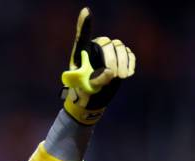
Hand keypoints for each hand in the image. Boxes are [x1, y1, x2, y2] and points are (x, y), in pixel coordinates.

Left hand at [61, 7, 135, 124]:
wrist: (92, 99)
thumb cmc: (82, 92)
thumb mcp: (84, 88)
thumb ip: (95, 80)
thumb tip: (110, 73)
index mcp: (81, 53)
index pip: (83, 36)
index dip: (85, 24)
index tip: (86, 11)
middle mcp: (95, 49)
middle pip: (107, 44)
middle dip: (112, 59)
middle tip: (113, 75)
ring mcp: (109, 52)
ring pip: (120, 47)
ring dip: (122, 62)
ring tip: (120, 77)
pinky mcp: (120, 58)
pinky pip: (129, 54)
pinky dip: (130, 62)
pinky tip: (127, 74)